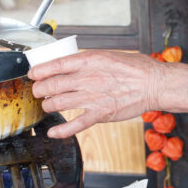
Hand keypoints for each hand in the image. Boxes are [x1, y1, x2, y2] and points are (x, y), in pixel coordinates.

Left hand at [28, 50, 182, 138]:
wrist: (154, 84)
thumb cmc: (137, 68)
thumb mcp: (108, 55)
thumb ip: (89, 62)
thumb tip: (72, 65)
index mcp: (89, 61)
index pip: (55, 65)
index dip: (39, 70)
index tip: (33, 74)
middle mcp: (87, 79)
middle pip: (52, 86)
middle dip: (39, 90)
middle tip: (38, 91)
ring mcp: (92, 98)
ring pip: (58, 104)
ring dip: (48, 105)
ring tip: (48, 105)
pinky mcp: (100, 114)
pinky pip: (75, 124)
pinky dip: (61, 130)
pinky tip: (53, 131)